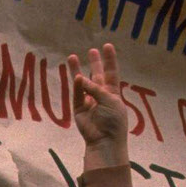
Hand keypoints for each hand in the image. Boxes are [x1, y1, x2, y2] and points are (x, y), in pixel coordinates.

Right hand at [68, 43, 127, 167]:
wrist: (104, 140)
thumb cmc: (113, 121)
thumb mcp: (110, 100)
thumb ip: (96, 88)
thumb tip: (80, 79)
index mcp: (113, 93)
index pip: (112, 73)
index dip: (110, 60)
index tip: (107, 46)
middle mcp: (101, 95)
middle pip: (97, 76)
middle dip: (95, 63)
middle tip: (92, 51)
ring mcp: (89, 102)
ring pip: (82, 83)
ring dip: (77, 70)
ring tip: (71, 57)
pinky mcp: (79, 108)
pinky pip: (77, 94)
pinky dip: (77, 86)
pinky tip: (77, 76)